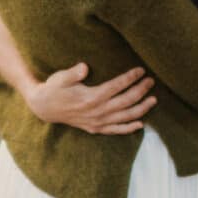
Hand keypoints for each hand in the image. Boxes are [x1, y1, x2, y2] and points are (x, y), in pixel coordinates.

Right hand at [26, 62, 156, 133]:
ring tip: (153, 100)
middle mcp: (97, 112)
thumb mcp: (60, 78)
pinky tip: (141, 124)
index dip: (130, 78)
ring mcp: (97, 122)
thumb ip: (73, 73)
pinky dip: (129, 128)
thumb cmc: (54, 88)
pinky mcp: (95, 128)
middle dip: (140, 91)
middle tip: (151, 81)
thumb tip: (85, 67)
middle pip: (125, 101)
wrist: (44, 107)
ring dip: (141, 108)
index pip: (116, 87)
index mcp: (91, 97)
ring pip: (124, 117)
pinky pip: (116, 130)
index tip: (141, 70)